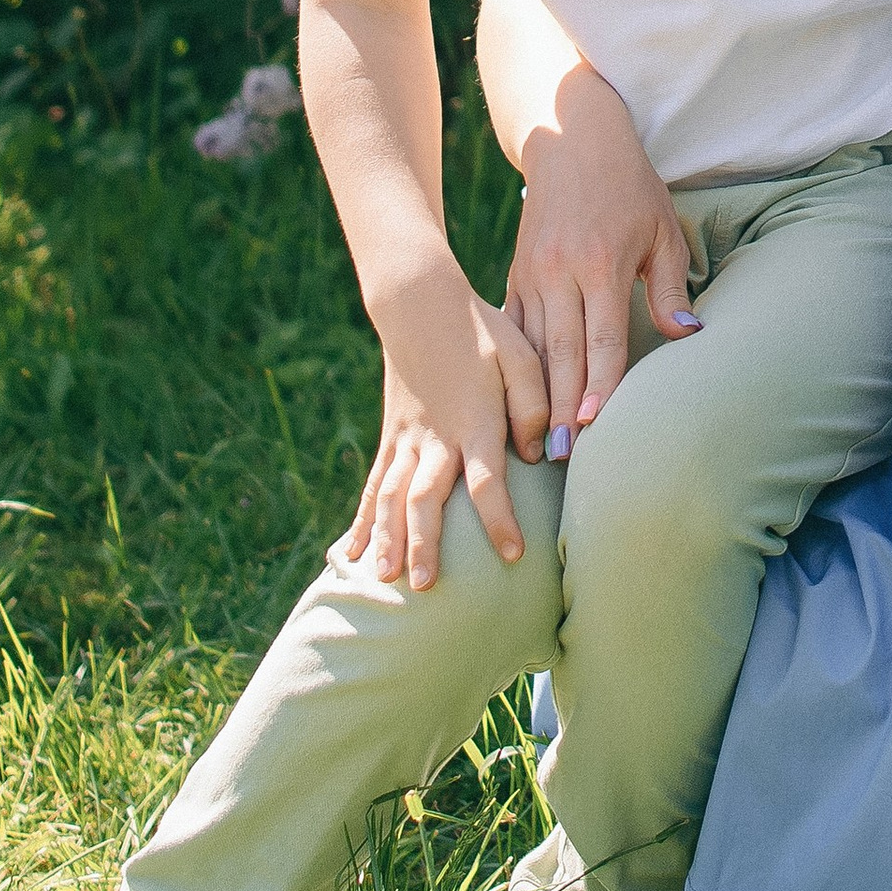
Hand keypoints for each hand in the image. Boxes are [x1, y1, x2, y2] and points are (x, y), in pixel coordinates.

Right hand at [347, 255, 549, 591]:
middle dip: (426, 542)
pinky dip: (361, 521)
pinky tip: (351, 554)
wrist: (420, 304)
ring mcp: (407, 440)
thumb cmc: (481, 330)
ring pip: (391, 497)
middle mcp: (436, 438)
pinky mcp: (390, 438)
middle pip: (427, 498)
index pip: (487, 481)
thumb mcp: (520, 356)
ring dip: (388, 539)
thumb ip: (534, 405)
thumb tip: (540, 454)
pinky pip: (373, 486)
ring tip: (382, 578)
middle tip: (425, 586)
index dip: (500, 519)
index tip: (514, 554)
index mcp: (475, 422)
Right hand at [505, 70, 697, 451]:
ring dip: (534, 395)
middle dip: (561, 407)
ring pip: (531, 346)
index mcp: (601, 262)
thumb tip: (687, 334)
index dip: (599, 384)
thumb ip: (671, 286)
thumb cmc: (630, 186)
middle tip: (562, 456)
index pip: (603, 337)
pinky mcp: (515, 273)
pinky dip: (514, 365)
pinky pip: (513, 327)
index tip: (593, 425)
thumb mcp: (663, 229)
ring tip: (535, 442)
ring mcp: (532, 273)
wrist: (573, 140)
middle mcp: (561, 271)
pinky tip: (514, 399)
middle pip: (561, 352)